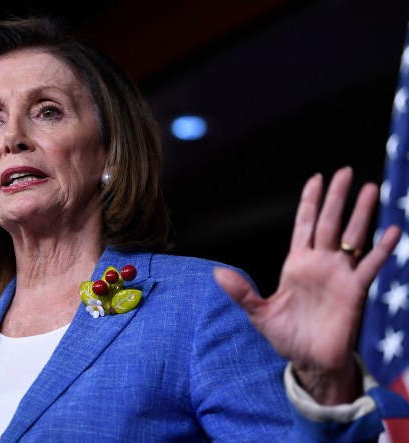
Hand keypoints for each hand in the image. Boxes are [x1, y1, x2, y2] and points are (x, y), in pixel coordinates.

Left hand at [214, 166, 400, 403]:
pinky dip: (382, 249)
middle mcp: (320, 264)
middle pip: (329, 223)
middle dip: (336, 198)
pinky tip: (392, 231)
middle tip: (346, 171)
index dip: (310, 202)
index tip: (317, 178)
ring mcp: (339, 275)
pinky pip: (370, 266)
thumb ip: (241, 292)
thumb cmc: (286, 336)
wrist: (310, 362)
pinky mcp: (355, 291)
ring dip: (361, 214)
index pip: (304, 225)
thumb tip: (217, 273)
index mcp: (296, 264)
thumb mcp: (259, 313)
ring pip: (352, 237)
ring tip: (371, 189)